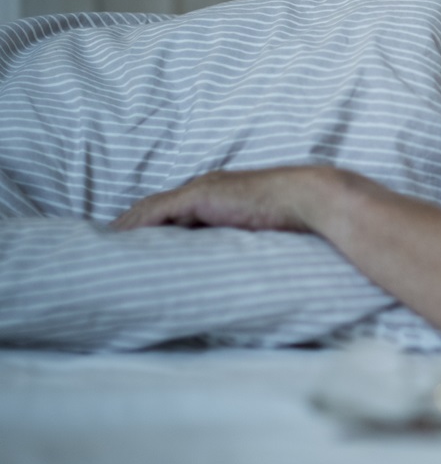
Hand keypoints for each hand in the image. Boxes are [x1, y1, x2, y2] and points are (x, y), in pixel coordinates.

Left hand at [112, 166, 334, 233]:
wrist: (309, 200)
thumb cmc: (298, 220)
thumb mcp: (263, 236)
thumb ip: (243, 246)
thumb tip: (239, 274)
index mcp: (222, 196)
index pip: (177, 212)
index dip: (155, 229)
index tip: (138, 249)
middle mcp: (207, 189)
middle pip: (158, 209)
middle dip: (134, 228)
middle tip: (111, 251)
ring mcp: (202, 190)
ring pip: (151, 210)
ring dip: (128, 228)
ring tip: (107, 249)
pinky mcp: (200, 196)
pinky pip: (156, 212)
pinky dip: (136, 226)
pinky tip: (119, 239)